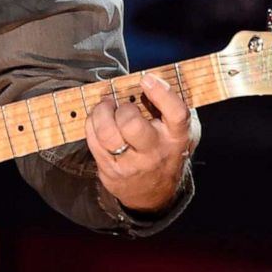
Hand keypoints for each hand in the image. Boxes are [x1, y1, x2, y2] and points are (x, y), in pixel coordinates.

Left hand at [85, 73, 199, 212]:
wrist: (156, 193)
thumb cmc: (166, 149)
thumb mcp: (179, 130)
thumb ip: (170, 106)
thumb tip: (149, 78)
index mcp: (177, 137)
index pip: (175, 114)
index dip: (161, 93)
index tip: (146, 79)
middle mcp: (155, 152)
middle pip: (132, 125)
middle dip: (122, 108)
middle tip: (121, 104)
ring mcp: (131, 164)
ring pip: (107, 134)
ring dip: (101, 113)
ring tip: (105, 106)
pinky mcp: (111, 171)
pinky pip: (93, 141)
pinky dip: (92, 123)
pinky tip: (98, 119)